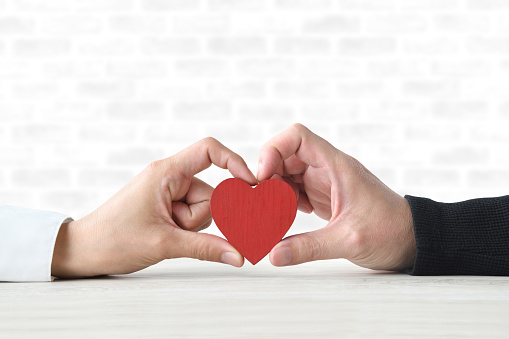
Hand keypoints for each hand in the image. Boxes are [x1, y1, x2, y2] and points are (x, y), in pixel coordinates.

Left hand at [51, 138, 256, 277]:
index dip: (234, 162)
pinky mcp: (167, 206)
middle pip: (211, 192)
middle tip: (176, 229)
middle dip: (200, 217)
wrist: (84, 251)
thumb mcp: (164, 243)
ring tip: (166, 234)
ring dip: (193, 226)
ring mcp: (168, 192)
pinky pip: (193, 215)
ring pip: (204, 207)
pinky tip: (168, 236)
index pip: (208, 150)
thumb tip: (238, 255)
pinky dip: (188, 229)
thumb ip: (205, 247)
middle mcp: (169, 177)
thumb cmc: (113, 239)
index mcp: (165, 172)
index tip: (250, 183)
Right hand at [257, 124, 415, 270]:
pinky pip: (294, 189)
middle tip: (261, 200)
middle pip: (286, 154)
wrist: (412, 238)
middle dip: (268, 173)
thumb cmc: (391, 231)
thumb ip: (309, 247)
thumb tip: (274, 254)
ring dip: (274, 189)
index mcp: (337, 166)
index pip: (297, 137)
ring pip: (287, 172)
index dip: (274, 149)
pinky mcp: (323, 195)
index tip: (264, 175)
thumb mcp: (349, 240)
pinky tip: (281, 217)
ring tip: (268, 211)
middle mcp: (328, 169)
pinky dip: (283, 200)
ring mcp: (325, 182)